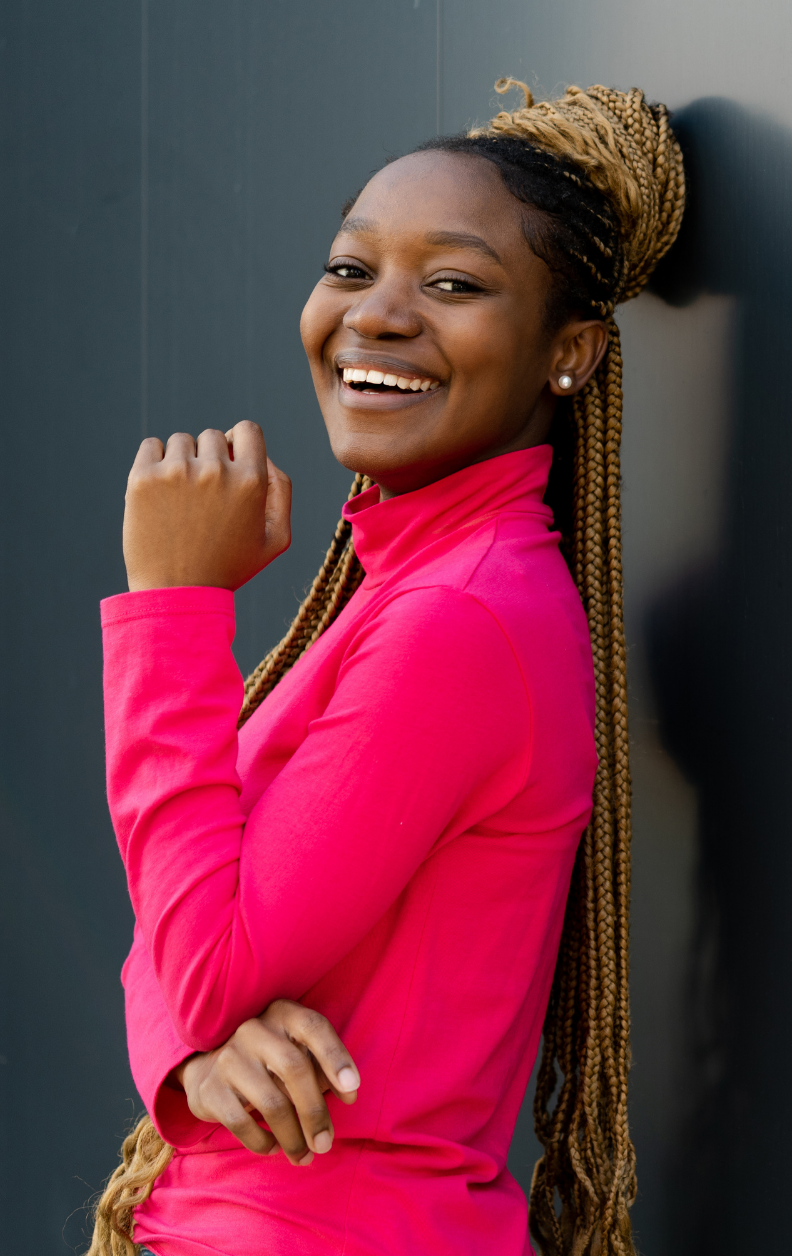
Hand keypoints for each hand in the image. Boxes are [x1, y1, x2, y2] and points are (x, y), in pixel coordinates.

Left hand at [123, 421, 291, 591]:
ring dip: (181, 461)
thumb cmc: (228, 568)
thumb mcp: (275, 539)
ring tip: (181, 500)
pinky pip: (151, 446)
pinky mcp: (142, 478)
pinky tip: (160, 492)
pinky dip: (154, 462)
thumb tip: (263, 455)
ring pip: (181, 442)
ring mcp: (176, 472)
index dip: (240, 444)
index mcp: (251, 481)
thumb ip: (281, 491)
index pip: (248, 430)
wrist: (177, 595)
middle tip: (203, 499)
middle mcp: (215, 471)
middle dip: (209, 459)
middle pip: (213, 437)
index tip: (229, 464)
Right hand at [173, 999, 359, 1165]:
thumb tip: (349, 1095)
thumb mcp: (293, 1051)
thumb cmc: (268, 1062)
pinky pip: (242, 1123)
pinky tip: (274, 1148)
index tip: (353, 1090)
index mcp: (282, 1013)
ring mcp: (230, 1057)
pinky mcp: (211, 1088)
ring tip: (304, 1156)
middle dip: (315, 1112)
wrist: (208, 1069)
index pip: (314, 1028)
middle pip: (295, 1069)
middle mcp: (254, 1029)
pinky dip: (262, 1142)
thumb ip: (320, 1068)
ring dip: (293, 1138)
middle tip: (325, 1144)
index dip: (336, 1057)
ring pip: (272, 1103)